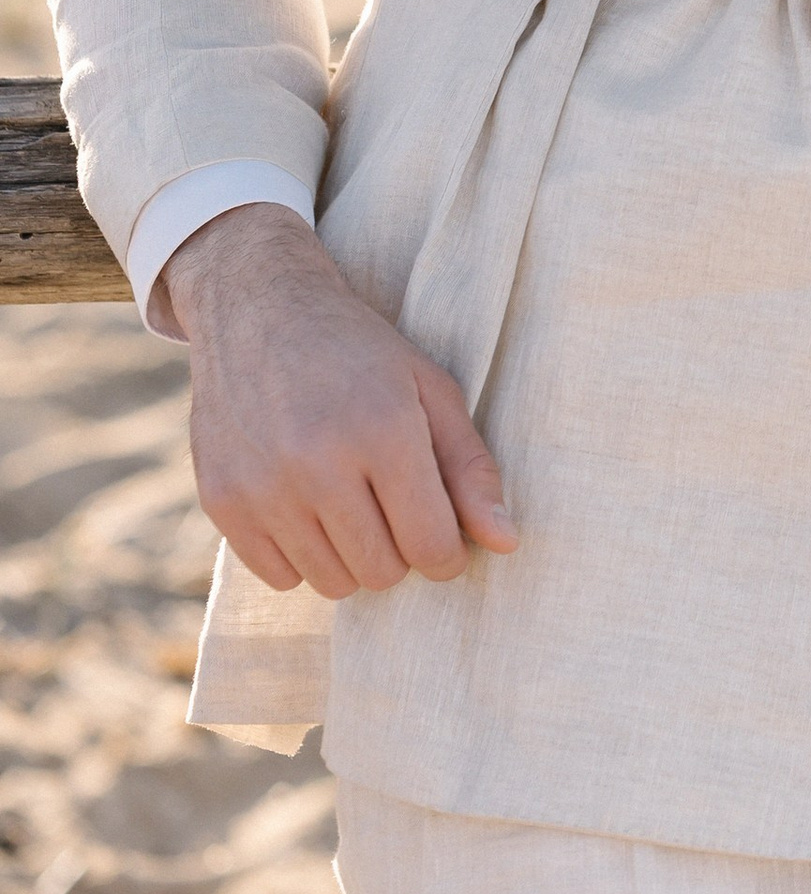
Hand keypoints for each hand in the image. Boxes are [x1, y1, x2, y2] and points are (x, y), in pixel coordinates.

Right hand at [164, 202, 516, 598]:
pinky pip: (279, 578)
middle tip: (391, 502)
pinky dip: (301, 557)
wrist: (259, 309)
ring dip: (351, 556)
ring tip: (349, 500)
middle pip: (382, 572)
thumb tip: (506, 543)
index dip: (447, 550)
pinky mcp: (221, 501)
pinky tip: (306, 505)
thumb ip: (471, 469)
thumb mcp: (430, 390)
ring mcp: (262, 487)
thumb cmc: (360, 353)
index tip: (441, 529)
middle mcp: (317, 463)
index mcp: (383, 429)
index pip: (432, 546)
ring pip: (332, 583)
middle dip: (399, 549)